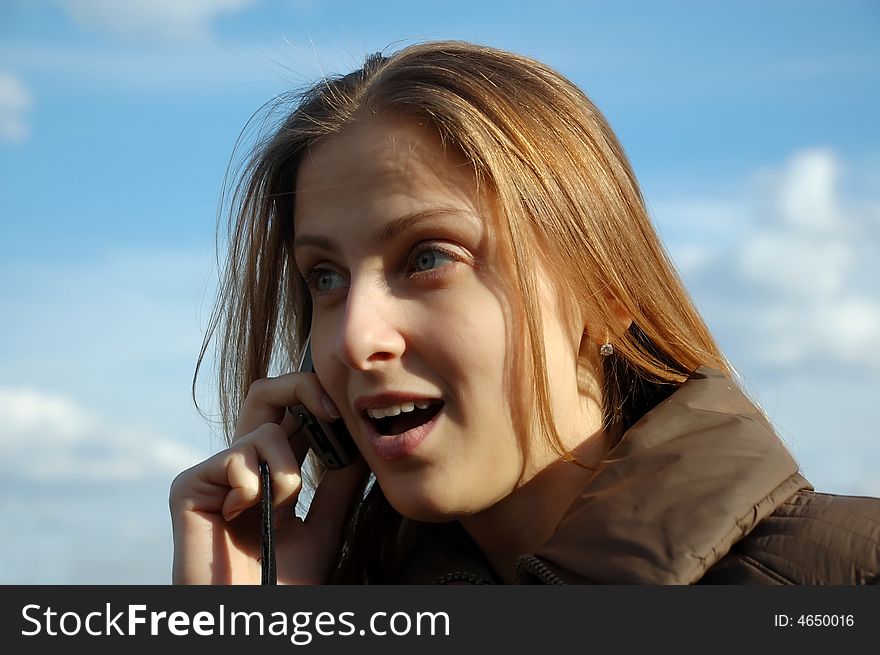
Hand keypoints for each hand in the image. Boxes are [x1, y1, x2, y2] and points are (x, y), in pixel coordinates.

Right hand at [169, 373, 367, 583]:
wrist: (251, 616)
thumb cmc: (283, 583)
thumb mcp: (323, 528)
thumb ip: (338, 487)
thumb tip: (361, 445)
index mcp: (271, 471)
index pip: (291, 413)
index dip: (317, 397)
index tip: (346, 410)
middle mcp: (241, 465)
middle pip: (267, 393)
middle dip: (302, 388)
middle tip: (331, 410)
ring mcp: (213, 473)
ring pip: (265, 430)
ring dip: (287, 474)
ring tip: (276, 512)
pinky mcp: (189, 485)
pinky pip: (237, 457)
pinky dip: (253, 489)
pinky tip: (240, 518)